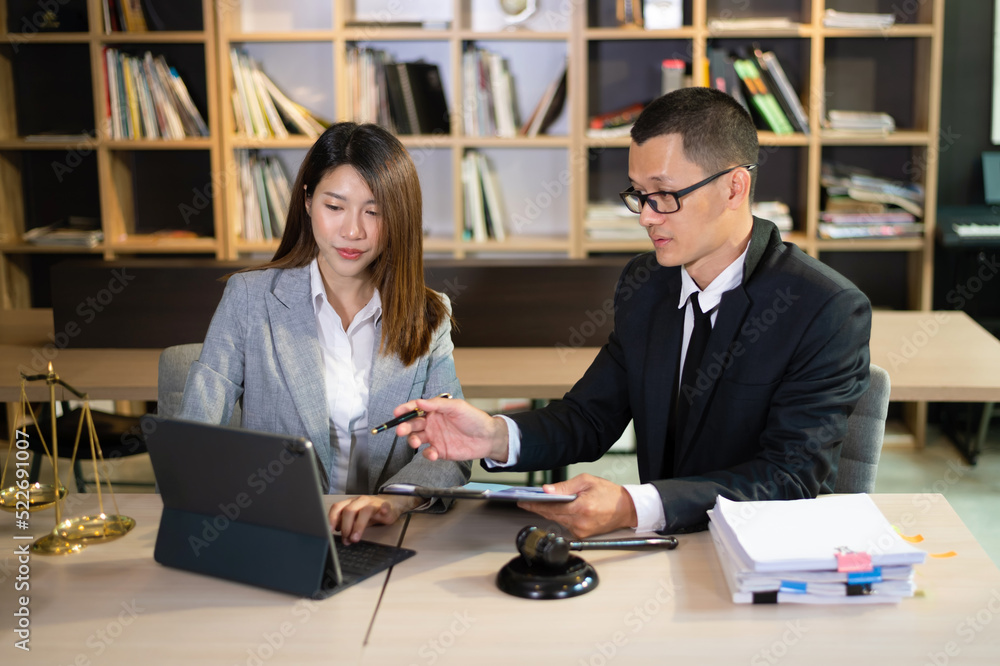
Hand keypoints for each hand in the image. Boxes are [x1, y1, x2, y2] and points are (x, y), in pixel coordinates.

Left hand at [328, 494, 420, 542]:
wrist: (388, 504)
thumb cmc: (369, 513)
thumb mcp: (355, 519)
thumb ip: (346, 525)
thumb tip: (339, 536)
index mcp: (350, 503)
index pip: (337, 508)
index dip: (332, 519)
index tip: (329, 532)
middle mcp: (360, 501)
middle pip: (349, 510)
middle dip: (345, 527)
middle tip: (346, 540)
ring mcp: (372, 503)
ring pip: (364, 511)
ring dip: (358, 526)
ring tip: (355, 538)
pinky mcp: (385, 506)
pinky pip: (385, 506)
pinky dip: (384, 509)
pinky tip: (383, 513)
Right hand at [393, 397, 509, 462]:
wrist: (488, 438)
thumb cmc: (474, 419)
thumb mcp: (457, 407)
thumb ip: (437, 404)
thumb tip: (419, 402)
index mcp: (435, 410)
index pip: (416, 408)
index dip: (405, 409)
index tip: (397, 412)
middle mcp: (432, 423)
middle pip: (412, 424)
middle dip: (405, 427)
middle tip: (401, 430)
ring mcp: (435, 437)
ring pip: (416, 438)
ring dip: (412, 440)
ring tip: (415, 442)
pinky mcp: (440, 451)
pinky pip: (428, 453)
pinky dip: (427, 454)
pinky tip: (433, 454)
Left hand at [517, 473, 637, 537]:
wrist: (626, 509)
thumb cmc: (609, 493)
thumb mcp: (586, 481)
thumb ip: (565, 487)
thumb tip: (546, 490)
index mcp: (581, 507)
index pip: (551, 507)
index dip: (535, 504)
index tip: (523, 501)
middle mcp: (580, 522)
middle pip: (551, 515)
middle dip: (538, 508)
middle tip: (525, 501)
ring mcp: (581, 531)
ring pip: (557, 521)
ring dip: (548, 512)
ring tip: (537, 503)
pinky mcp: (582, 535)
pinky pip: (565, 525)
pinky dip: (559, 517)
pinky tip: (555, 510)